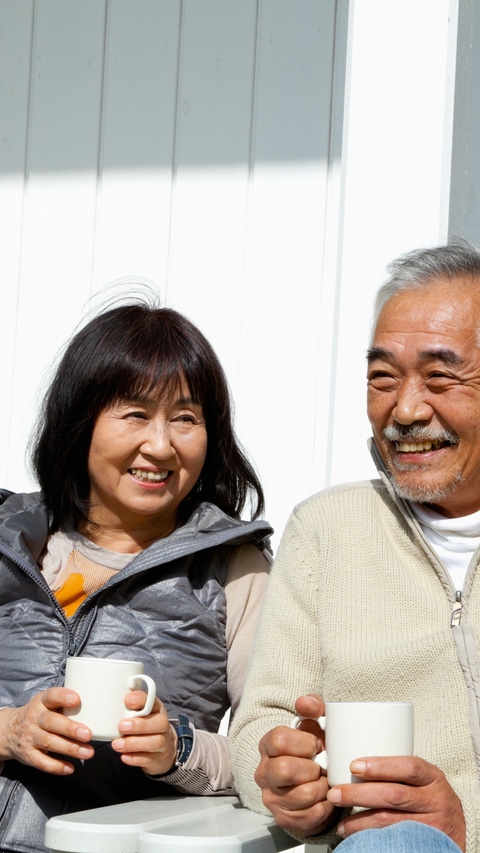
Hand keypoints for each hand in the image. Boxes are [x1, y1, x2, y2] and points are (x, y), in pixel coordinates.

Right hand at [0, 688, 94, 774]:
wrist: (10, 731)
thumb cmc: (40, 715)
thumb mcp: (47, 704)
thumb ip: (66, 704)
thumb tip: (100, 705)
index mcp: (41, 702)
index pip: (51, 696)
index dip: (63, 697)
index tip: (77, 700)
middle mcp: (34, 718)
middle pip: (51, 722)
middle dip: (70, 729)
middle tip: (88, 734)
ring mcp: (30, 737)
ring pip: (49, 742)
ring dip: (70, 748)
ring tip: (88, 752)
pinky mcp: (28, 755)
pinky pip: (42, 762)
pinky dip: (56, 766)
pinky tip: (70, 768)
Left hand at [111, 692, 177, 774]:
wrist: (163, 748)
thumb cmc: (146, 725)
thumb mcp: (140, 712)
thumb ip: (130, 706)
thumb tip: (110, 698)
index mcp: (157, 709)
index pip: (153, 701)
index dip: (141, 700)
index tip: (127, 700)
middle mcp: (163, 724)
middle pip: (160, 723)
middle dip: (140, 725)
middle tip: (121, 726)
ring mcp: (164, 743)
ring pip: (155, 742)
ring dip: (134, 743)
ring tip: (117, 744)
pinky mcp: (159, 759)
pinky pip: (150, 759)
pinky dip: (136, 758)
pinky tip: (124, 756)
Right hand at [254, 694, 335, 835]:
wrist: (316, 784)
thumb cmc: (315, 751)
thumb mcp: (316, 725)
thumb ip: (313, 708)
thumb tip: (304, 702)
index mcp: (268, 745)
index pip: (279, 740)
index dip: (304, 743)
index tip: (317, 745)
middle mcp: (264, 772)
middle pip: (285, 769)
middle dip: (312, 768)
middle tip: (322, 767)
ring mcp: (272, 798)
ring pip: (302, 795)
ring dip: (322, 788)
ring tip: (325, 782)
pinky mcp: (284, 819)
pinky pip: (311, 815)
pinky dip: (326, 806)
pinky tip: (326, 798)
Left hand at [326, 755, 465, 851]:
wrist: (459, 828)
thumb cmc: (430, 796)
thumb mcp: (424, 779)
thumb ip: (398, 772)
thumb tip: (352, 764)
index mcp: (432, 777)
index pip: (409, 767)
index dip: (381, 766)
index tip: (354, 765)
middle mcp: (435, 800)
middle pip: (394, 796)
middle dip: (360, 795)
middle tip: (335, 794)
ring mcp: (431, 825)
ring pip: (390, 822)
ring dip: (360, 822)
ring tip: (340, 823)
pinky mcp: (425, 843)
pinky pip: (394, 841)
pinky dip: (372, 839)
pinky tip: (357, 838)